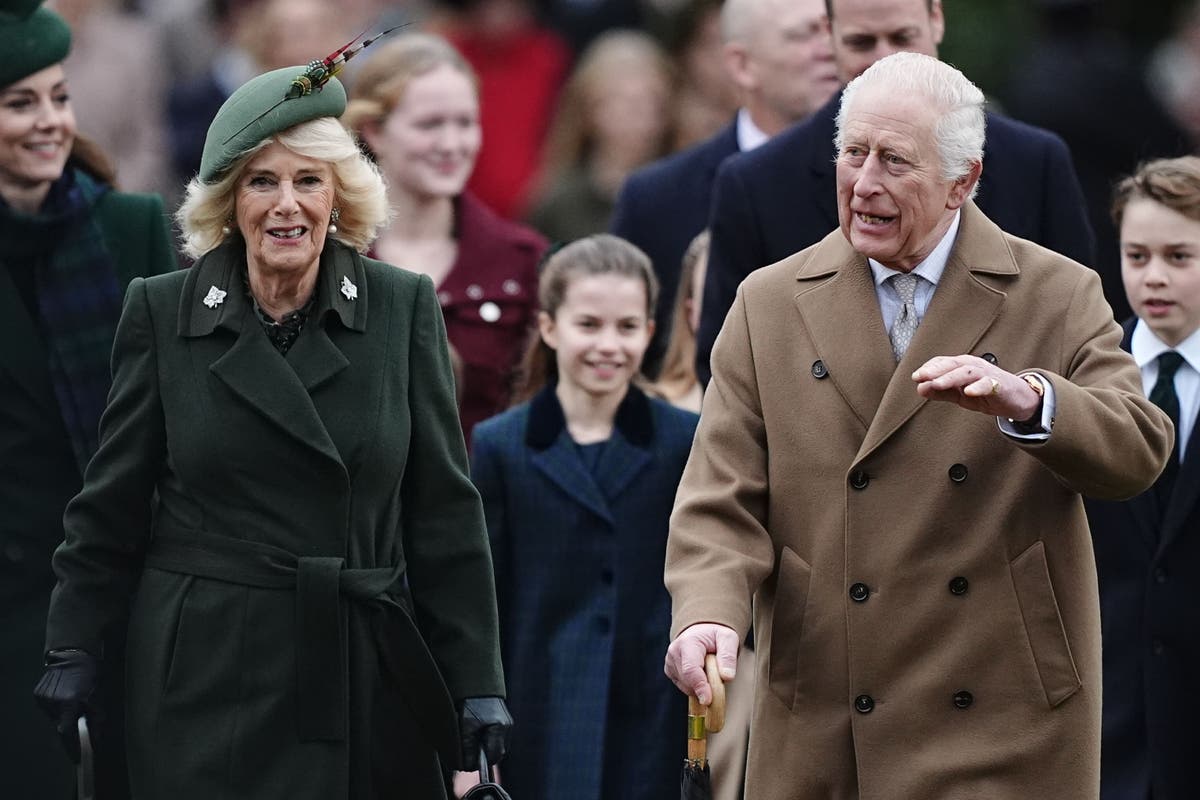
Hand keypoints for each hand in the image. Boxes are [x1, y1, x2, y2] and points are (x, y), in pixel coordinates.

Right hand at [33, 649, 97, 763]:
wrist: (73, 654)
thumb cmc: (90, 675)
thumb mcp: (99, 697)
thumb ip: (97, 720)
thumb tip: (96, 740)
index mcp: (69, 702)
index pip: (66, 732)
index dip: (71, 746)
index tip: (76, 757)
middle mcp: (53, 702)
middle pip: (60, 725)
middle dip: (70, 727)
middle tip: (79, 721)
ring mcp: (43, 698)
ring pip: (54, 717)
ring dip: (64, 715)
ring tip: (73, 701)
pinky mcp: (37, 694)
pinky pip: (48, 708)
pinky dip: (57, 707)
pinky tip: (64, 695)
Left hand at [458, 696, 512, 771]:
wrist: (478, 685)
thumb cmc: (470, 703)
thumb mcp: (465, 725)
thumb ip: (467, 747)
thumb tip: (467, 766)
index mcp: (499, 727)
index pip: (492, 757)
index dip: (480, 764)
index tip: (467, 764)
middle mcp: (508, 726)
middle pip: (498, 754)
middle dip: (484, 757)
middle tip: (469, 754)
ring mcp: (509, 724)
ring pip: (500, 747)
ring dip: (488, 749)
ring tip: (474, 742)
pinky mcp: (507, 721)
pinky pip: (500, 739)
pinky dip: (490, 741)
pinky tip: (480, 735)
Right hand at [664, 623, 738, 704]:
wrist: (701, 633)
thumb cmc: (715, 636)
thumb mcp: (728, 639)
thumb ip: (728, 656)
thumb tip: (727, 677)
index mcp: (687, 643)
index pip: (691, 669)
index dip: (699, 686)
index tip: (708, 700)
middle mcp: (674, 653)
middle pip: (689, 682)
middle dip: (706, 686)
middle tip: (719, 676)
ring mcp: (670, 663)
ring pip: (687, 688)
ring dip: (702, 686)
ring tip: (709, 669)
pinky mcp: (670, 672)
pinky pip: (685, 688)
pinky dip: (696, 686)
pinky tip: (701, 673)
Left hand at [912, 355, 1041, 420]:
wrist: (1017, 400)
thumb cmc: (987, 393)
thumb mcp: (960, 394)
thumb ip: (941, 392)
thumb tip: (920, 389)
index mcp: (963, 366)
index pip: (943, 362)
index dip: (929, 368)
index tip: (916, 377)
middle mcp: (974, 366)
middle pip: (953, 364)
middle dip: (935, 370)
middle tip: (920, 377)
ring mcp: (987, 374)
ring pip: (967, 372)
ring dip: (950, 377)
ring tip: (937, 384)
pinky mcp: (999, 385)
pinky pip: (988, 384)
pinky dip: (978, 387)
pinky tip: (969, 392)